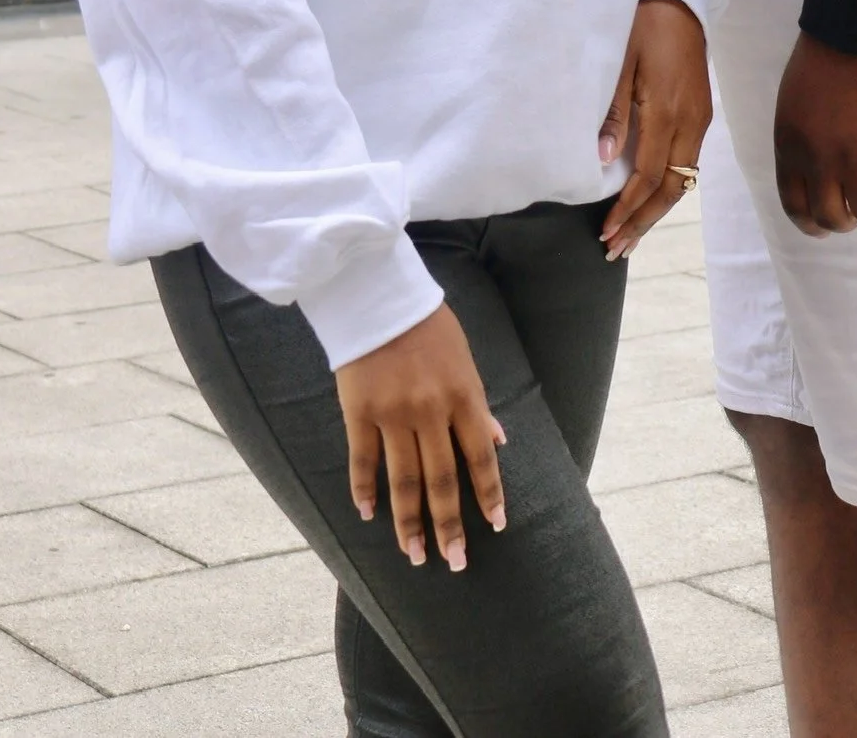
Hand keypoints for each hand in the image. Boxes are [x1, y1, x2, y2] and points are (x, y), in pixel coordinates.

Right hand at [334, 303, 505, 572]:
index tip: (494, 527)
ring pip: (404, 482)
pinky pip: (363, 461)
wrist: (378, 294)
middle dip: (449, 526)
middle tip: (454, 562)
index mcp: (463, 396)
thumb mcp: (464, 359)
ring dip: (410, 524)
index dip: (489, 495)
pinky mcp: (359, 412)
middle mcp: (430, 411)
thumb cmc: (427, 324)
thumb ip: (478, 404)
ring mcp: (393, 414)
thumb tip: (497, 441)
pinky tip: (368, 516)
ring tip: (414, 556)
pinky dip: (365, 491)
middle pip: (442, 481)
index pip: (480, 458)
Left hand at [598, 0, 711, 259]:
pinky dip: (668, 186)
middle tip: (616, 249)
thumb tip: (603, 161)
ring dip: (657, 210)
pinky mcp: (702, 112)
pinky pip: (688, 161)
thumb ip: (613, 112)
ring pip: (683, 178)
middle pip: (671, 188)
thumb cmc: (642, 24)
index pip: (648, 175)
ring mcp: (700, 119)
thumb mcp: (619, 62)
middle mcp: (690, 121)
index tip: (606, 232)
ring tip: (630, 234)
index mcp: (667, 110)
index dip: (627, 208)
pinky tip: (650, 198)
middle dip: (644, 222)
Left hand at [774, 32, 856, 235]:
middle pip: (831, 218)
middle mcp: (819, 161)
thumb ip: (800, 141)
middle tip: (854, 210)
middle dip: (844, 221)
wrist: (855, 35)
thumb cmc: (819, 60)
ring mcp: (855, 159)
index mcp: (790, 147)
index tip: (822, 228)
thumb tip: (816, 171)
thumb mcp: (791, 105)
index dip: (810, 224)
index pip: (795, 205)